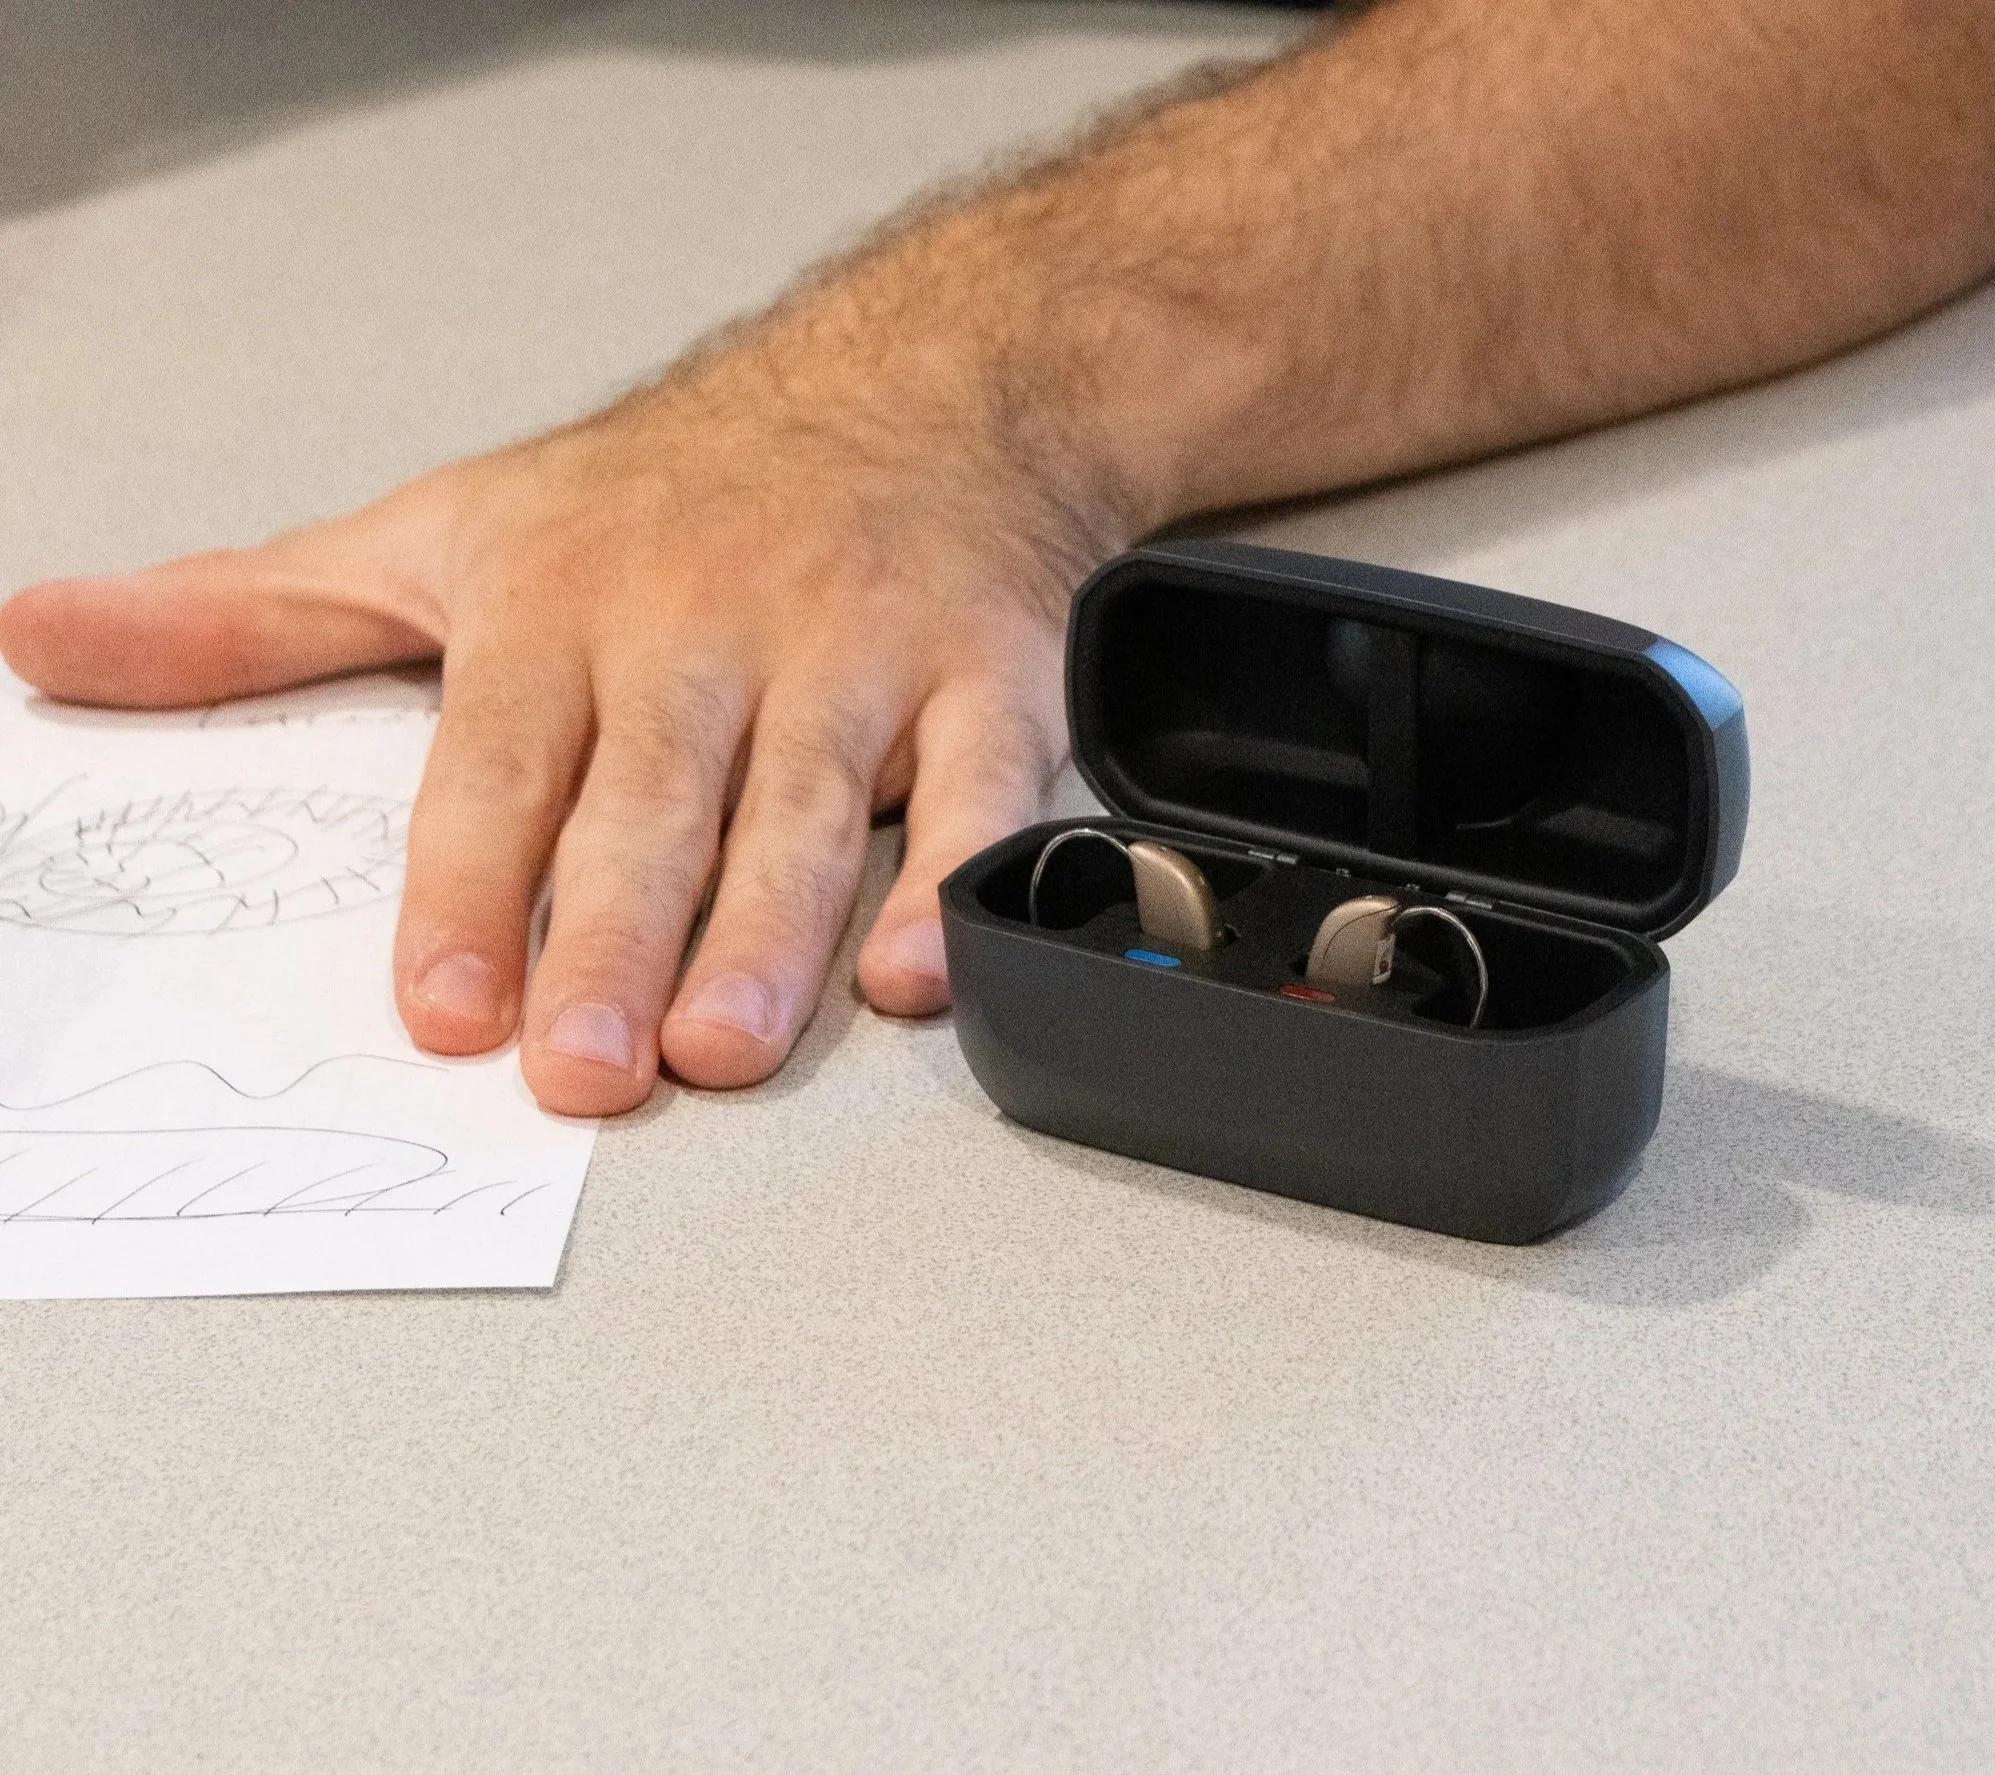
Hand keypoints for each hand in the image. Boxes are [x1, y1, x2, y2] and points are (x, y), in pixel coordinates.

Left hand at [0, 319, 1121, 1115]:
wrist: (909, 394)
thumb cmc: (665, 497)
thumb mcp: (442, 533)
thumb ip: (255, 619)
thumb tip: (45, 642)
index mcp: (565, 602)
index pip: (500, 760)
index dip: (468, 887)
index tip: (442, 1005)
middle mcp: (707, 629)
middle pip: (652, 799)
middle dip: (613, 938)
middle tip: (582, 1071)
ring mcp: (850, 653)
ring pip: (807, 806)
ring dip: (768, 934)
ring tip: (723, 1047)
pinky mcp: (980, 676)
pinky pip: (976, 786)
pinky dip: (949, 876)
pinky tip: (909, 969)